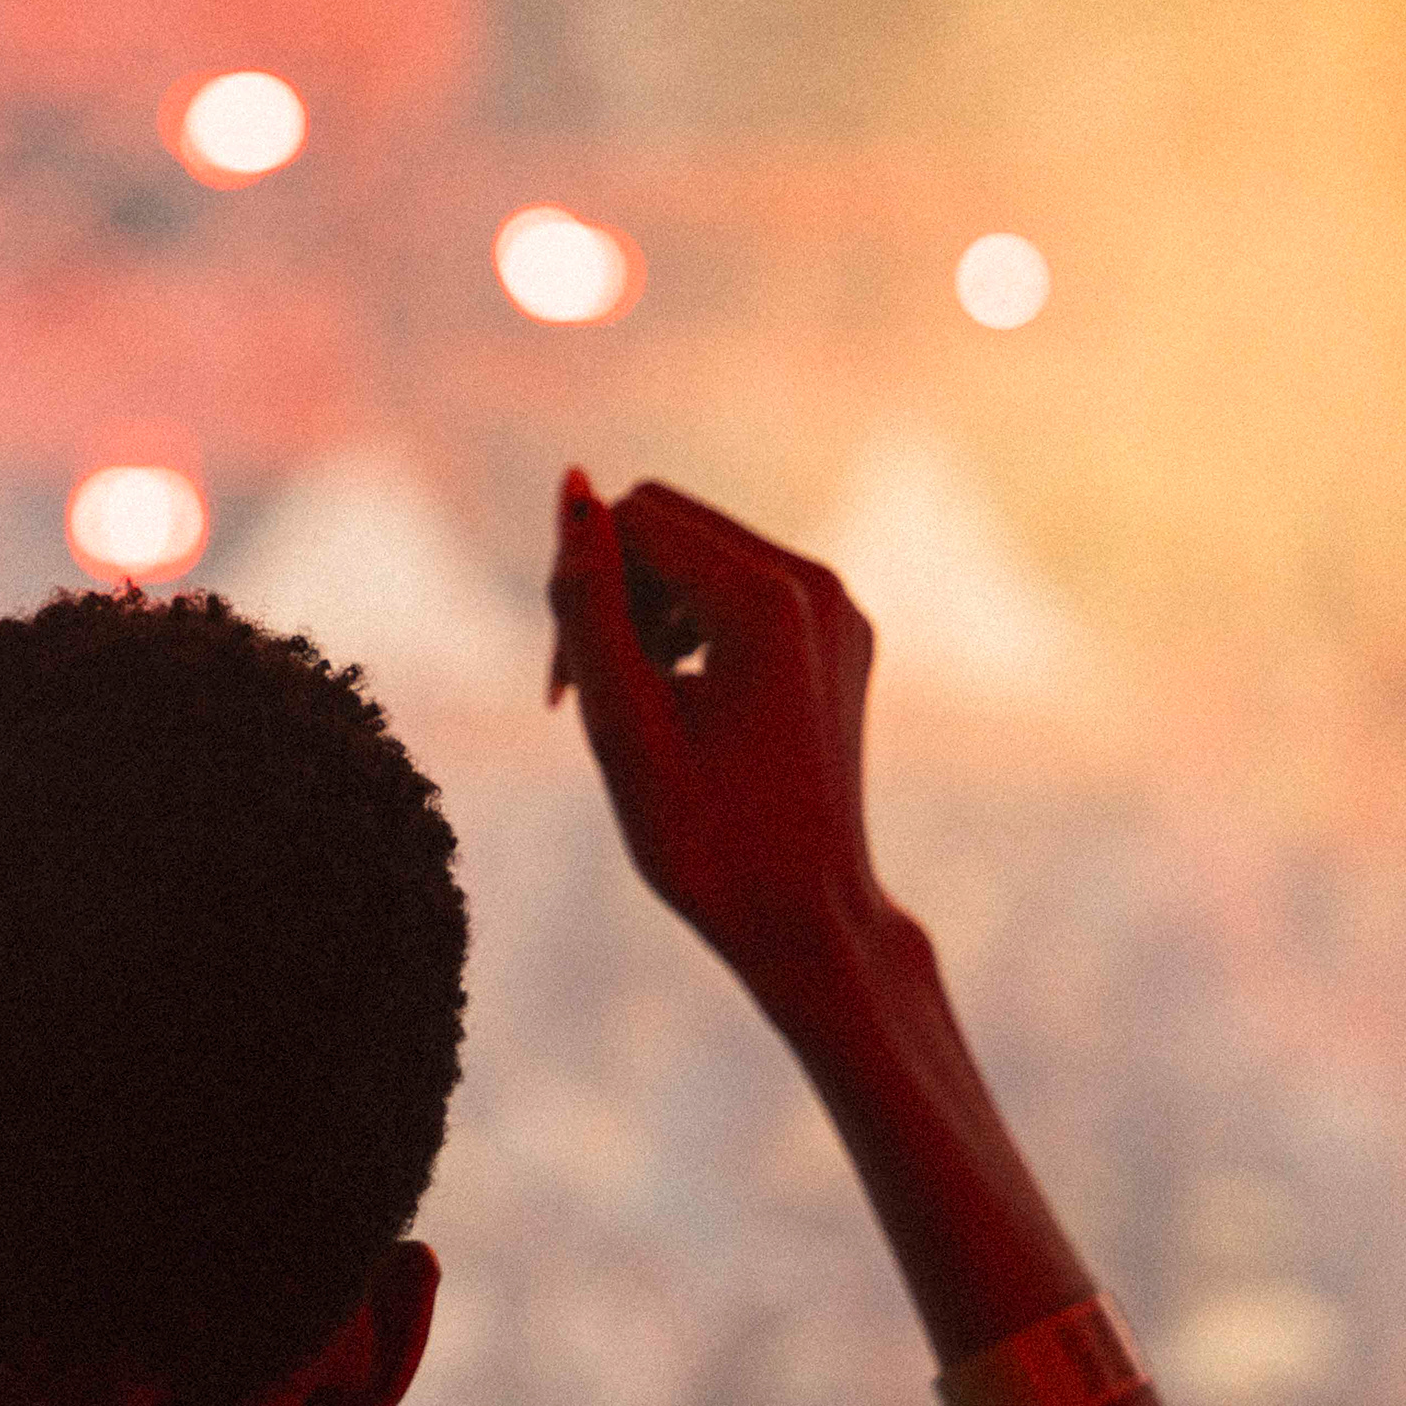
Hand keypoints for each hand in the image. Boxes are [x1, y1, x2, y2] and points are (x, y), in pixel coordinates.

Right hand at [546, 469, 919, 1035]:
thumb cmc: (706, 841)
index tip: (565, 684)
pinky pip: (742, 585)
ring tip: (631, 700)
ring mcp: (837, 607)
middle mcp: (816, 585)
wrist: (807, 919)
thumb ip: (587, 599)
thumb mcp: (621, 721)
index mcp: (769, 602)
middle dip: (614, 588)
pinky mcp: (841, 633)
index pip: (634, 518)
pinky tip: (677, 699)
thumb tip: (573, 485)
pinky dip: (692, 623)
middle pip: (668, 523)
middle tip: (586, 691)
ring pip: (700, 550)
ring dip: (646, 606)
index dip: (580, 584)